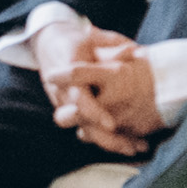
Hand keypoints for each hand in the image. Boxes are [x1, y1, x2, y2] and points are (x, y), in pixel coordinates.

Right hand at [56, 34, 163, 155]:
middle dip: (103, 137)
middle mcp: (65, 96)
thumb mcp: (90, 38)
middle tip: (127, 146)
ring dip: (110, 143)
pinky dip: (111, 140)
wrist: (51, 47)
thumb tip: (134, 50)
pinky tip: (132, 146)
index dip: (93, 113)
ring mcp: (68, 107)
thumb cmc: (75, 42)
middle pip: (82, 125)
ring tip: (135, 149)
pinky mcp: (76, 114)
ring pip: (87, 132)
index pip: (78, 100)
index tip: (111, 125)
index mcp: (66, 78)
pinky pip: (92, 132)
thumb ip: (111, 44)